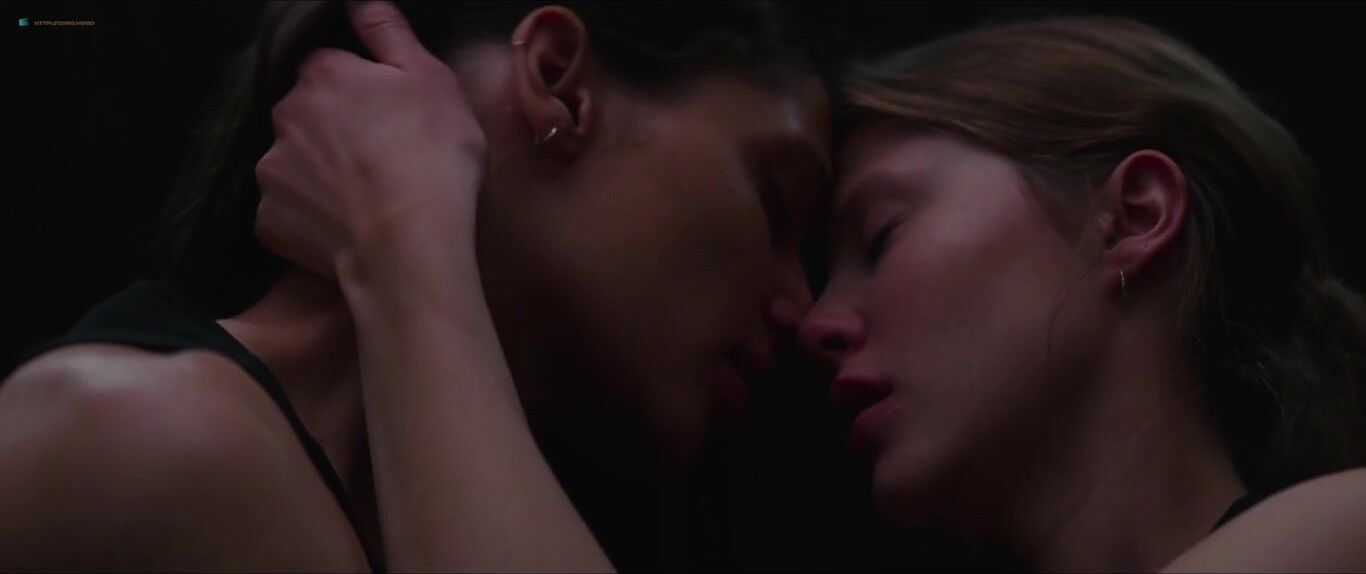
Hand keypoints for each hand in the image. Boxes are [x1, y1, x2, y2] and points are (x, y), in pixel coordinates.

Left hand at [254, 0, 486, 281]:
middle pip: (308, 116)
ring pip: (296, 164)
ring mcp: (272, 170)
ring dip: (322, 175)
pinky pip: (289, 213)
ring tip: (368, 201)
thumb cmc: (431, 157)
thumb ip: (387, 31)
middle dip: (337, 132)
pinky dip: (312, 219)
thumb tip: (360, 1)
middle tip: (384, 161)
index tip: (392, 119)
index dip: (364, 92)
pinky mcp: (269, 220)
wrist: (409, 245)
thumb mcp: (430, 79)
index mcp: (322, 74)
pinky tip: (348, 229)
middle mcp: (284, 115)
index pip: (332, 69)